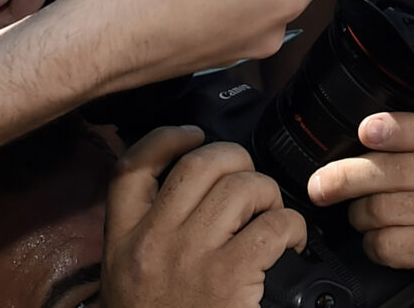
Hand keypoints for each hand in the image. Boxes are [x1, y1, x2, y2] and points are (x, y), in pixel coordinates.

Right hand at [105, 128, 306, 307]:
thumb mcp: (131, 280)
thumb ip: (150, 235)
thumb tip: (190, 192)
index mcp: (122, 243)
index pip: (131, 169)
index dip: (165, 139)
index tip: (191, 134)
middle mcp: (151, 243)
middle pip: (201, 164)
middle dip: (237, 163)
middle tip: (250, 189)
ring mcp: (189, 257)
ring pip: (244, 186)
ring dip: (269, 197)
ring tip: (270, 220)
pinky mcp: (229, 276)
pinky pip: (274, 223)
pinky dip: (291, 228)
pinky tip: (290, 245)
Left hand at [307, 111, 413, 307]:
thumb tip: (359, 142)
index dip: (396, 128)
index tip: (367, 129)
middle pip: (391, 171)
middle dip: (346, 179)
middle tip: (320, 185)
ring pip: (381, 210)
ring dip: (361, 218)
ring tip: (367, 217)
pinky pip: (387, 244)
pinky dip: (374, 246)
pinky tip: (383, 241)